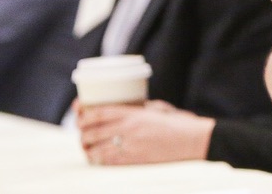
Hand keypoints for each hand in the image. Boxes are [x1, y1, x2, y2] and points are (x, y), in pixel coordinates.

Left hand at [77, 100, 214, 165]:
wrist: (194, 140)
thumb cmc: (179, 123)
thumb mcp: (157, 109)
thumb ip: (139, 109)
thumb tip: (125, 108)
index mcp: (133, 113)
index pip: (98, 112)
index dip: (83, 112)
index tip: (78, 109)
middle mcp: (128, 129)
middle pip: (92, 131)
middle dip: (82, 131)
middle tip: (81, 130)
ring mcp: (130, 146)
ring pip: (95, 149)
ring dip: (87, 147)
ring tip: (86, 146)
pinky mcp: (134, 160)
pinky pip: (107, 162)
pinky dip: (97, 159)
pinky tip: (96, 157)